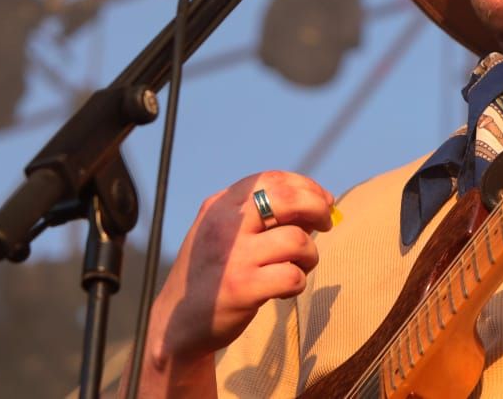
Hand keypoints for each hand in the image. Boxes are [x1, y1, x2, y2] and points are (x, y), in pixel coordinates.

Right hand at [147, 171, 334, 369]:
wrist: (176, 323)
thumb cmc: (213, 274)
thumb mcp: (223, 232)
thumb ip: (259, 214)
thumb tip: (317, 204)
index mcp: (220, 206)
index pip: (271, 179)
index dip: (306, 186)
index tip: (323, 199)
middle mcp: (224, 226)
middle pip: (288, 199)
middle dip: (318, 208)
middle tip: (327, 224)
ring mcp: (233, 256)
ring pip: (297, 240)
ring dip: (309, 255)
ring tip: (298, 266)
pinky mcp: (242, 288)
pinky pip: (293, 276)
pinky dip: (298, 283)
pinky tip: (283, 290)